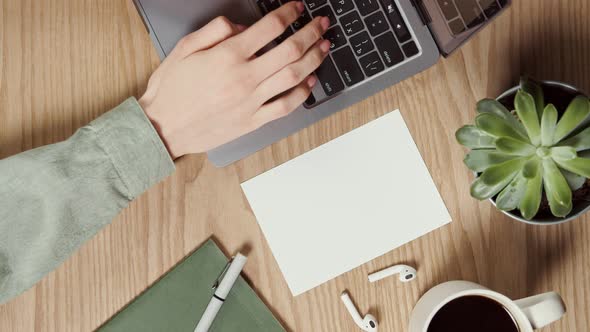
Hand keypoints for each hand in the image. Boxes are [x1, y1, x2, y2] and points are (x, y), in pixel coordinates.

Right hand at [139, 2, 330, 158]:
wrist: (162, 127)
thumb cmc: (171, 89)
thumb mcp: (184, 48)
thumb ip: (214, 31)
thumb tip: (240, 26)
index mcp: (228, 55)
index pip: (270, 27)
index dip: (289, 13)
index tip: (298, 7)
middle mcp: (244, 77)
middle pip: (290, 50)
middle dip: (311, 33)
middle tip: (322, 24)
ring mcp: (251, 101)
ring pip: (294, 76)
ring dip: (314, 59)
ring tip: (325, 47)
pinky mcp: (252, 121)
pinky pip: (285, 106)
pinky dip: (302, 93)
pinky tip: (310, 82)